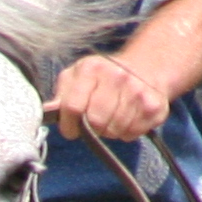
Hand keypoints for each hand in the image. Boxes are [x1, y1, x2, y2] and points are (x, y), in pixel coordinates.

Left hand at [46, 52, 169, 142]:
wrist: (146, 67)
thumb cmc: (101, 78)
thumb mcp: (76, 77)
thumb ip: (61, 95)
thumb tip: (48, 111)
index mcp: (92, 68)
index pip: (73, 107)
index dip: (68, 125)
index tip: (71, 129)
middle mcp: (117, 75)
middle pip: (95, 121)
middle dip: (91, 129)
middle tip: (94, 122)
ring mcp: (138, 90)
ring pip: (114, 130)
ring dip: (109, 131)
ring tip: (111, 117)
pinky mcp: (154, 106)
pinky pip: (131, 134)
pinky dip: (126, 132)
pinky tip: (127, 118)